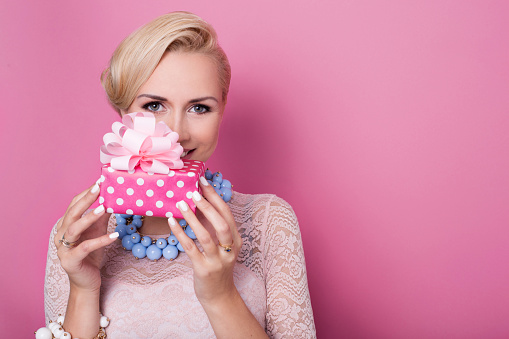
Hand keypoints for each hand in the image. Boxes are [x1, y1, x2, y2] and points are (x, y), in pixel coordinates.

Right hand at [55, 181, 117, 292]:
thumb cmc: (91, 255)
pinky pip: (85, 247)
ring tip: (104, 208)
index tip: (100, 182)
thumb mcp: (98, 231)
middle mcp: (61, 235)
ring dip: (89, 217)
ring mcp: (63, 248)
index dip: (86, 193)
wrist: (87, 282)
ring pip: (74, 229)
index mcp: (66, 226)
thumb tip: (113, 198)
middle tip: (99, 188)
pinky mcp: (70, 261)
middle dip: (86, 199)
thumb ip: (102, 216)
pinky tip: (114, 235)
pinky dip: (100, 240)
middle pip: (72, 213)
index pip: (73, 205)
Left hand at [170, 176, 241, 305]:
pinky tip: (172, 222)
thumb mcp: (220, 245)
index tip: (203, 181)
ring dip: (192, 218)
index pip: (227, 213)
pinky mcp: (203, 269)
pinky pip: (190, 248)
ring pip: (205, 236)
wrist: (219, 295)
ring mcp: (217, 261)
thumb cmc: (217, 265)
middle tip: (193, 192)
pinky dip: (180, 233)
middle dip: (207, 205)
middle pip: (221, 223)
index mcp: (236, 240)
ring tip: (180, 204)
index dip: (215, 196)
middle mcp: (229, 249)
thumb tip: (197, 202)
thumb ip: (211, 226)